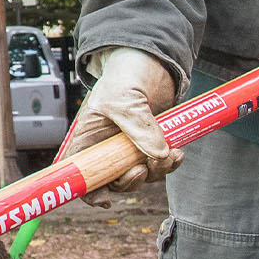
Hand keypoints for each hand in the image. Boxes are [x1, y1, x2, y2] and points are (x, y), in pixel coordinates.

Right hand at [56, 47, 182, 206]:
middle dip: (130, 181)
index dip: (89, 190)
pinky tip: (177, 152)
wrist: (152, 60)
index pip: (80, 172)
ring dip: (156, 171)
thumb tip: (158, 154)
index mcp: (88, 137)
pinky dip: (169, 164)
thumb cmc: (125, 73)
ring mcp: (129, 147)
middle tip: (143, 169)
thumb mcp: (124, 98)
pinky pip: (159, 165)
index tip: (107, 197)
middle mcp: (107, 146)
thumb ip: (139, 127)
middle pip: (112, 181)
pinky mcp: (151, 144)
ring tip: (169, 153)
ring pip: (139, 176)